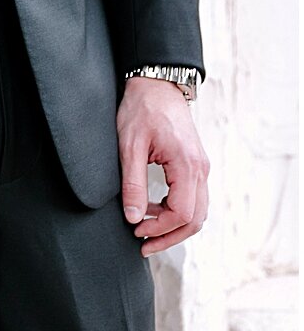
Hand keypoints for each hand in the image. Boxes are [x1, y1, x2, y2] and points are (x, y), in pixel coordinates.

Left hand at [117, 77, 210, 256]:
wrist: (156, 86)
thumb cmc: (141, 110)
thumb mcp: (129, 147)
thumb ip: (133, 184)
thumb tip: (134, 217)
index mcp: (187, 165)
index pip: (182, 213)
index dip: (159, 229)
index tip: (136, 231)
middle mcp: (201, 169)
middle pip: (196, 218)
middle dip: (169, 236)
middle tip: (143, 244)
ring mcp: (200, 167)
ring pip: (197, 211)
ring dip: (174, 226)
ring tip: (145, 229)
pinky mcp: (194, 165)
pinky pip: (193, 197)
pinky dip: (176, 211)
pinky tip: (152, 209)